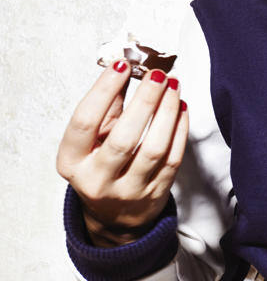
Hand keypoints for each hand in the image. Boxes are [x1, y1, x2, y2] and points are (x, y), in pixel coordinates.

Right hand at [56, 61, 187, 246]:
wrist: (115, 215)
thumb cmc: (101, 166)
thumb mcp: (92, 141)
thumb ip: (108, 107)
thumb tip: (125, 68)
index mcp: (72, 163)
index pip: (84, 123)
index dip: (103, 91)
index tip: (121, 65)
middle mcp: (97, 180)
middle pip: (123, 138)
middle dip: (144, 101)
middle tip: (158, 75)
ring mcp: (129, 191)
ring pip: (153, 149)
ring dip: (167, 112)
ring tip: (174, 86)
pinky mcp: (156, 194)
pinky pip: (173, 158)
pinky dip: (180, 129)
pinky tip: (181, 107)